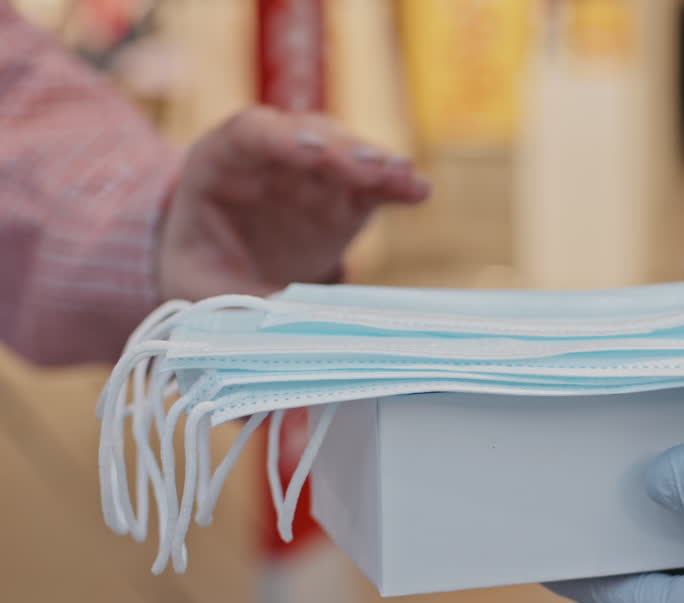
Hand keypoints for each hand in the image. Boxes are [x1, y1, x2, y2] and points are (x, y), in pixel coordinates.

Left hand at [157, 106, 428, 299]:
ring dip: (374, 163)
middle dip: (339, 150)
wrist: (228, 264)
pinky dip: (396, 185)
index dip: (281, 139)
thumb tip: (281, 325)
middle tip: (368, 169)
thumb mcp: (203, 286)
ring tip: (401, 177)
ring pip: (346, 151)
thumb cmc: (207, 268)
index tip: (311, 152)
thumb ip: (236, 302)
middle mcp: (271, 154)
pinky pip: (374, 182)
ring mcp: (314, 169)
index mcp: (220, 162)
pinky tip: (419, 192)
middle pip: (309, 136)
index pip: (250, 134)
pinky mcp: (347, 191)